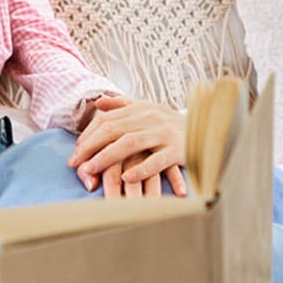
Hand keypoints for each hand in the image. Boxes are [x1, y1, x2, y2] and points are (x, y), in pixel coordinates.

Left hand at [69, 97, 186, 196]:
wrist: (207, 127)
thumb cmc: (170, 122)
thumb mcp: (147, 108)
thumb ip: (122, 105)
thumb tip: (98, 103)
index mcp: (139, 109)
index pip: (106, 121)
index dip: (88, 137)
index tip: (74, 155)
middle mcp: (149, 118)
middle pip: (113, 130)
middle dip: (91, 147)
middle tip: (76, 165)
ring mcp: (164, 133)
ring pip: (130, 143)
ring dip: (107, 157)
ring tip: (90, 171)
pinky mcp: (178, 150)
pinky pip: (157, 160)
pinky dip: (141, 169)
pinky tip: (127, 179)